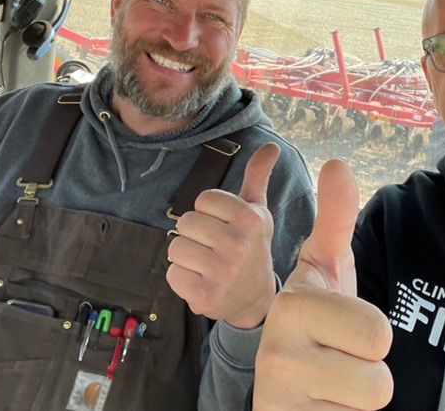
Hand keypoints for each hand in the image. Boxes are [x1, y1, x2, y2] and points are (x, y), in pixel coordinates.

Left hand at [166, 142, 279, 328]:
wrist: (257, 299)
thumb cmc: (252, 247)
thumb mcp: (257, 212)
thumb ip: (257, 176)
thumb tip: (272, 145)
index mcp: (250, 218)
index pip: (202, 199)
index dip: (208, 212)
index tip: (223, 226)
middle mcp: (238, 244)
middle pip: (186, 222)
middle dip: (195, 234)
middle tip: (214, 248)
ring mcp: (222, 272)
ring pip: (176, 247)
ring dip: (186, 256)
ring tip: (207, 264)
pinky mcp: (206, 296)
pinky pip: (172, 273)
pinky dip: (181, 277)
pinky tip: (201, 280)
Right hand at [254, 159, 393, 409]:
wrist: (282, 396)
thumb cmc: (313, 329)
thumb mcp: (325, 273)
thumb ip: (335, 221)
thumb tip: (336, 161)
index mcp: (292, 304)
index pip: (377, 332)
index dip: (371, 336)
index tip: (337, 333)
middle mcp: (276, 351)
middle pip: (380, 376)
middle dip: (371, 372)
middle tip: (342, 361)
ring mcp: (279, 396)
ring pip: (371, 402)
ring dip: (358, 400)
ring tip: (332, 387)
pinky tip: (320, 409)